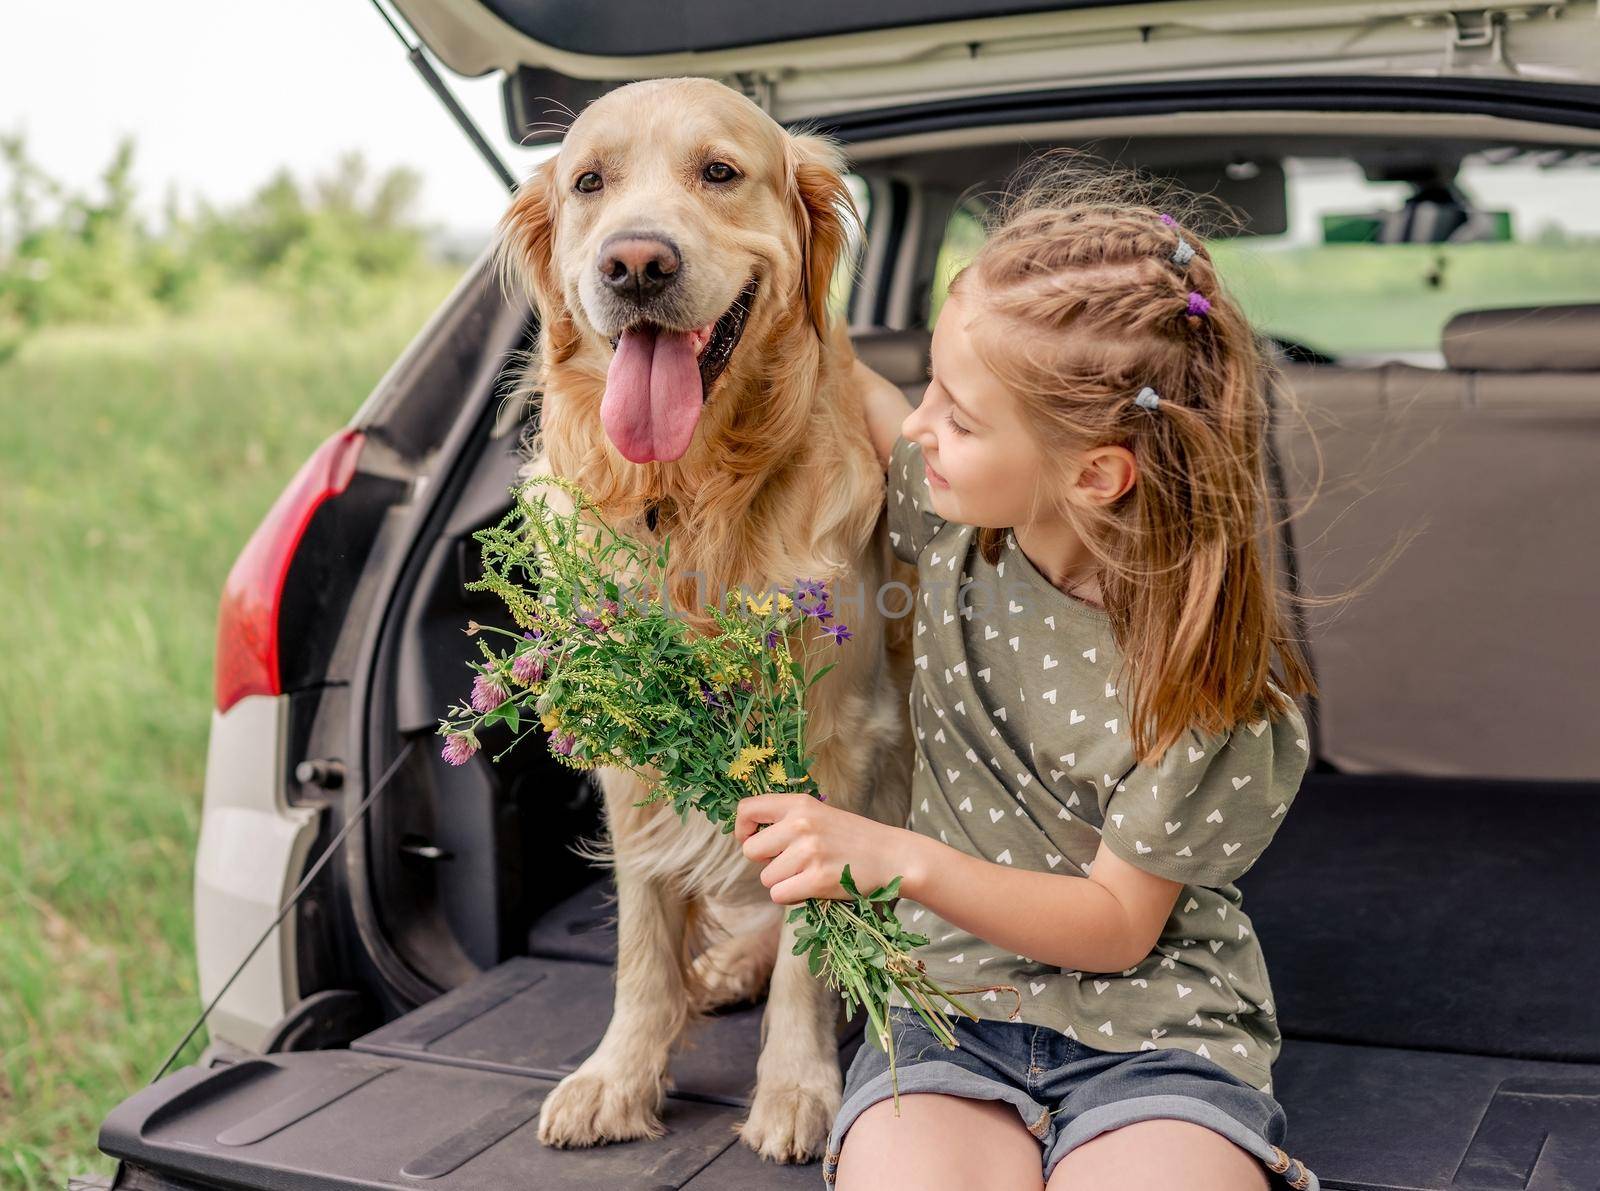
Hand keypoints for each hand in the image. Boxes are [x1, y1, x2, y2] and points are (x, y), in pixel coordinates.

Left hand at [734, 792, 918, 904]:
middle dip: (767, 861)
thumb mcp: (820, 814)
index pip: (747, 809)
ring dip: (783, 881)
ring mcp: (808, 852)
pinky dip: (792, 896)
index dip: (742, 829)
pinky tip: (814, 886)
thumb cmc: (853, 838)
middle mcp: (800, 824)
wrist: (892, 856)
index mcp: (799, 804)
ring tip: (811, 873)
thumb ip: (787, 820)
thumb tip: (749, 838)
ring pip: (767, 878)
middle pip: (751, 851)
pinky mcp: (817, 880)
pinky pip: (780, 895)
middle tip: (792, 862)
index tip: (751, 839)